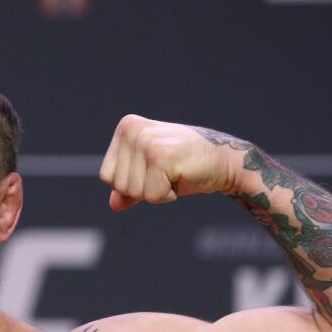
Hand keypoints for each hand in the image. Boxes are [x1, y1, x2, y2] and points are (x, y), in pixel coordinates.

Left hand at [99, 115, 241, 210]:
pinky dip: (168, 195)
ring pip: (134, 192)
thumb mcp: (151, 174)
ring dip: (157, 192)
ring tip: (174, 173)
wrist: (224, 161)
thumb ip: (129, 188)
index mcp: (126, 128)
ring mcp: (146, 142)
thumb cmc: (186, 166)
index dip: (132, 183)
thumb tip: (113, 204)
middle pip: (119, 185)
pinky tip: (181, 176)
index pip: (107, 176)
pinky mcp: (160, 157)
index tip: (156, 169)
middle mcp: (133, 130)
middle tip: (168, 172)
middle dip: (144, 189)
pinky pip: (152, 195)